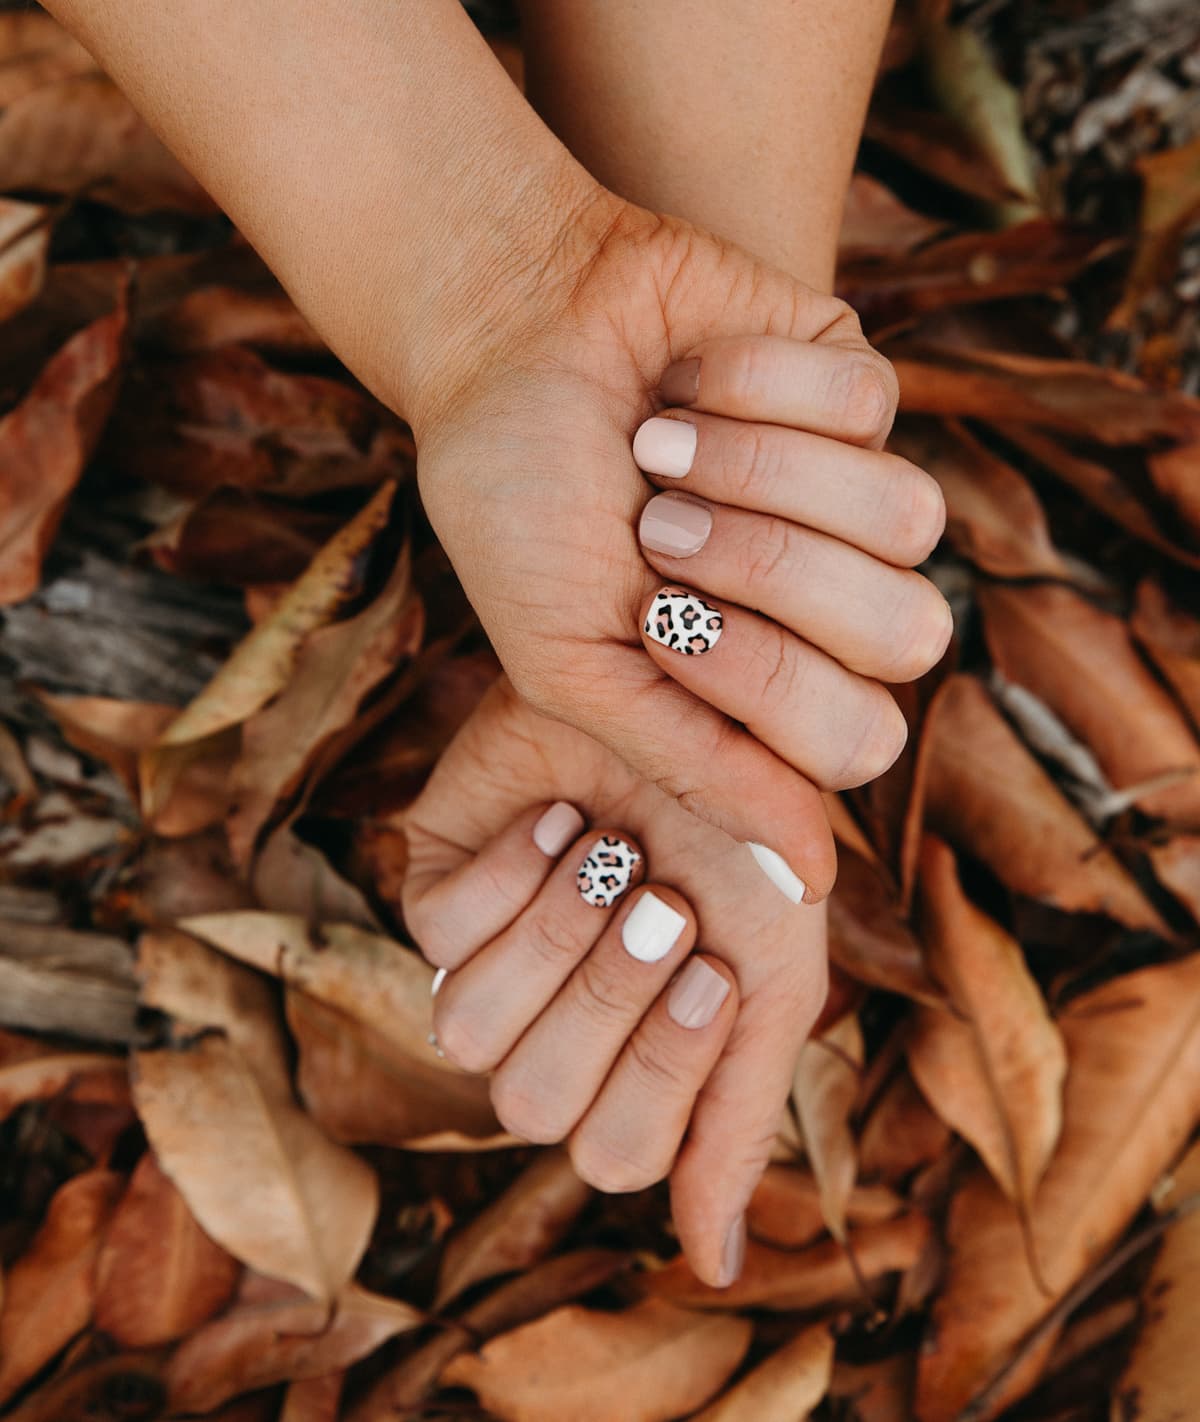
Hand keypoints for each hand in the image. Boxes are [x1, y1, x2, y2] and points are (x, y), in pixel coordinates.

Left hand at [402, 675, 829, 1287]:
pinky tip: (561, 817)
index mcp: (630, 1071)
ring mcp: (485, 967)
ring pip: (466, 1033)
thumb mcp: (775, 978)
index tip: (716, 964)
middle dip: (607, 994)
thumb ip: (740, 1117)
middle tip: (663, 899)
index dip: (664, 1068)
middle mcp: (548, 1034)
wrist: (701, 705)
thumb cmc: (749, 843)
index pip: (615, 1151)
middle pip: (531, 1104)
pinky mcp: (433, 892)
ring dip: (555, 937)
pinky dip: (514, 871)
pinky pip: (438, 934)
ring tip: (611, 854)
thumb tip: (714, 1269)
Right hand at [411, 196, 947, 900]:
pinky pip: (869, 407)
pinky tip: (686, 381)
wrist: (497, 337)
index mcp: (764, 685)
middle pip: (908, 638)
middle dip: (770, 576)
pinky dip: (755, 388)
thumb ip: (693, 768)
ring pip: (907, 522)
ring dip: (759, 477)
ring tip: (659, 446)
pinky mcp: (857, 386)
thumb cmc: (516, 508)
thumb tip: (814, 884)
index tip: (653, 623)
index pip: (855, 741)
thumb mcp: (575, 664)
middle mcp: (828, 600)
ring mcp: (852, 491)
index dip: (764, 686)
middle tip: (657, 531)